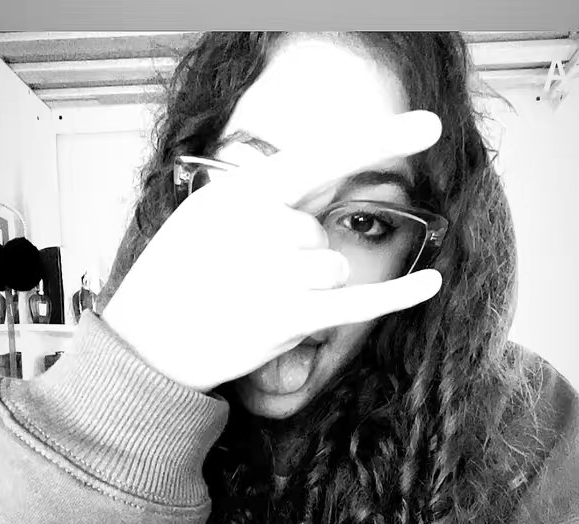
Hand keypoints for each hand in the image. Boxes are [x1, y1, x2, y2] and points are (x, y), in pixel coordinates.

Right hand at [103, 111, 443, 392]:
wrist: (146, 343)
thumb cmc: (174, 278)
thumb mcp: (204, 218)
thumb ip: (259, 205)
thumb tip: (306, 216)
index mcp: (242, 193)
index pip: (322, 156)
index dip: (379, 138)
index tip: (430, 126)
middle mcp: (264, 226)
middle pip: (319, 233)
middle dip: (294, 258)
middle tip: (244, 279)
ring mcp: (278, 273)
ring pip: (334, 269)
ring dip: (307, 288)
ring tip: (256, 301)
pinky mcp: (291, 318)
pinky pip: (359, 303)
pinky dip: (399, 296)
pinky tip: (433, 282)